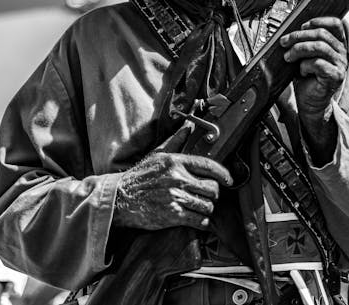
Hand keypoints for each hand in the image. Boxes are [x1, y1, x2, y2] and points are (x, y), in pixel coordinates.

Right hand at [114, 126, 232, 230]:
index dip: (224, 174)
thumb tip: (188, 128)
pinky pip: (199, 220)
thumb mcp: (156, 155)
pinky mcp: (173, 215)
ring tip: (201, 207)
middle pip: (212, 188)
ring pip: (208, 205)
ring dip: (207, 208)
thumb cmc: (139, 176)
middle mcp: (178, 178)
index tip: (229, 180)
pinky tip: (197, 219)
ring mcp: (176, 197)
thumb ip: (175, 142)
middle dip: (213, 193)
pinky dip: (202, 221)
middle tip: (208, 196)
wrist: (120, 198)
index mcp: (176, 161)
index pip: (209, 165)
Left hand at [280, 17, 347, 114]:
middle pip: (321, 34)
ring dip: (298, 49)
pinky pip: (318, 63)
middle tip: (284, 42)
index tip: (302, 26)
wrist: (310, 102)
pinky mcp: (336, 76)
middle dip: (298, 36)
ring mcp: (340, 64)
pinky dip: (305, 65)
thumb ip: (304, 42)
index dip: (319, 21)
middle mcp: (341, 53)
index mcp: (336, 45)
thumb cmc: (307, 78)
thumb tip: (290, 31)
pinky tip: (301, 71)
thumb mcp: (305, 56)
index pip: (336, 24)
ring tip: (289, 57)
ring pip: (319, 46)